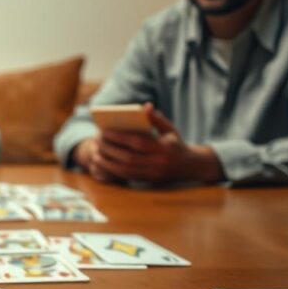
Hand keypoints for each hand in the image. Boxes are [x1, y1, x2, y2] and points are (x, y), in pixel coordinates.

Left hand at [78, 103, 222, 183]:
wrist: (191, 166)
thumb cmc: (176, 143)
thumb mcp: (170, 129)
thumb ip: (156, 118)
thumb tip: (145, 106)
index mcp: (164, 147)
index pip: (138, 143)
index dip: (120, 138)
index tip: (105, 132)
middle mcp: (160, 163)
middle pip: (129, 158)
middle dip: (110, 150)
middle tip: (97, 142)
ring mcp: (155, 174)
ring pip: (126, 171)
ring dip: (109, 164)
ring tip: (96, 155)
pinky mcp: (150, 182)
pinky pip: (128, 177)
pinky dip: (114, 171)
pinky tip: (104, 164)